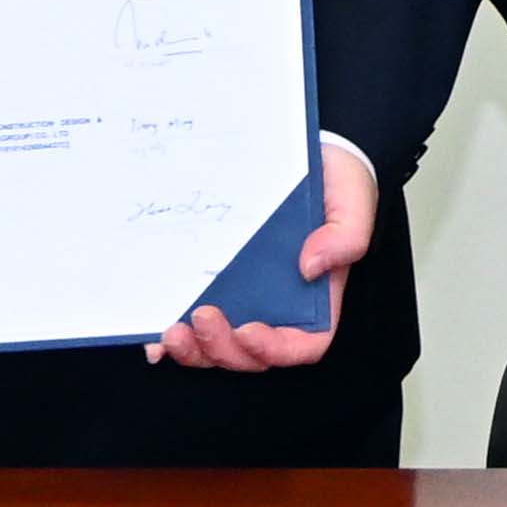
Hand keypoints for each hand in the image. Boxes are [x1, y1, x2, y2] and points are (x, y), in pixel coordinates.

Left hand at [149, 140, 379, 371]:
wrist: (310, 153)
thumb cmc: (337, 183)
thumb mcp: (353, 201)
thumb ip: (345, 236)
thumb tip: (311, 266)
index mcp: (316, 298)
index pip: (302, 344)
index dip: (274, 349)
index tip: (249, 332)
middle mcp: (277, 306)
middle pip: (250, 353)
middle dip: (222, 349)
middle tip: (200, 321)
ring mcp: (243, 298)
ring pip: (217, 346)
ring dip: (193, 350)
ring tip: (171, 333)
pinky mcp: (215, 283)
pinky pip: (193, 321)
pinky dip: (172, 336)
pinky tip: (154, 332)